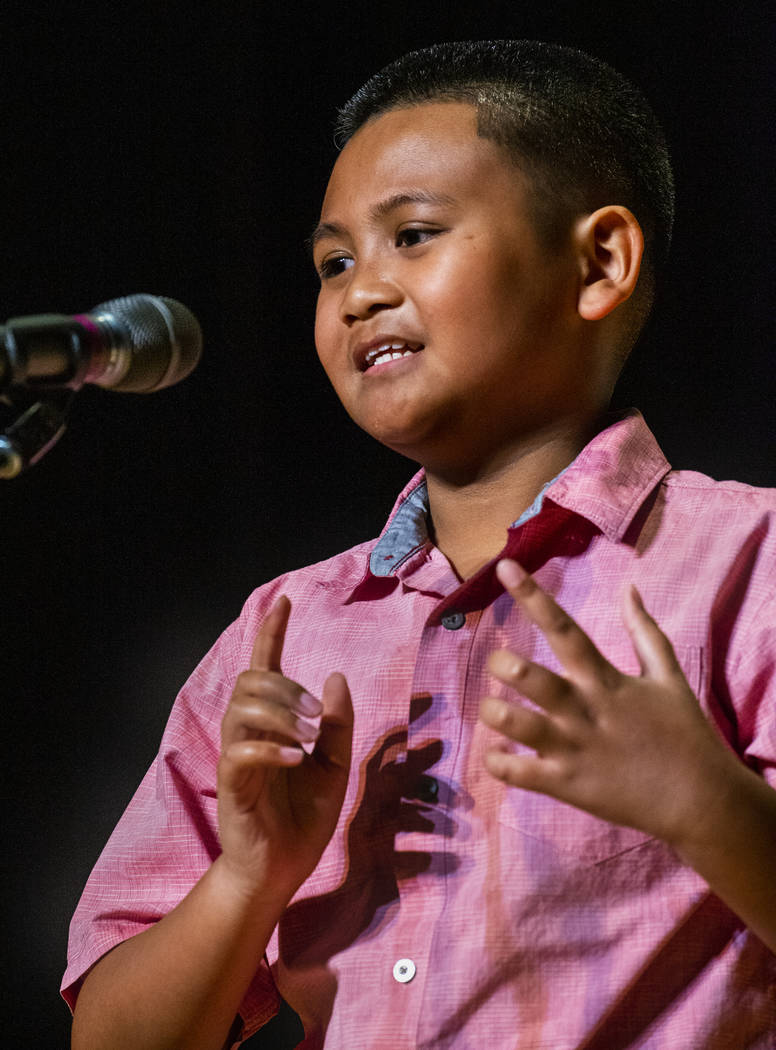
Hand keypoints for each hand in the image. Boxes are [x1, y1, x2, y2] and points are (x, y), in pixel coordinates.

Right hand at [217, 595, 352, 901]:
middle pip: (251, 679)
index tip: (284, 600)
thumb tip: (335, 677)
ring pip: (242, 707)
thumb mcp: (337, 767)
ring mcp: (237, 756)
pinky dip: (271, 747)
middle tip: (315, 715)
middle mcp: (250, 732)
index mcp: (274, 723)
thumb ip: (338, 724)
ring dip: (279, 711)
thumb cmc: (305, 817)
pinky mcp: (232, 784)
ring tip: (308, 736)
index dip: (272, 631)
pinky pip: (240, 751)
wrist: (283, 869)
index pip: (265, 664)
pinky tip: (296, 758)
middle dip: (285, 685)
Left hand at [480, 559, 737, 846]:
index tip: (505, 567)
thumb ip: (644, 631)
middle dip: (504, 663)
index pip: (564, 629)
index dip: (532, 596)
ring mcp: (574, 749)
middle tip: (498, 661)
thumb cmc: (684, 734)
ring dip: (494, 713)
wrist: (702, 801)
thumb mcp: (669, 677)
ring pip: (518, 725)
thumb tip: (629, 588)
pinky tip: (495, 756)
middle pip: (531, 677)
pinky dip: (499, 764)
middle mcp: (585, 710)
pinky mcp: (568, 785)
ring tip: (490, 708)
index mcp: (606, 680)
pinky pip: (521, 774)